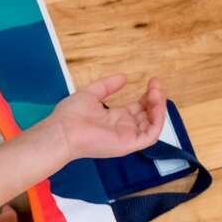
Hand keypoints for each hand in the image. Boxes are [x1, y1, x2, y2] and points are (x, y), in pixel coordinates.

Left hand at [44, 74, 166, 161]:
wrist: (62, 131)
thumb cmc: (71, 115)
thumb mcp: (91, 93)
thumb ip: (107, 86)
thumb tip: (123, 77)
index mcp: (114, 119)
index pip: (138, 108)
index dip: (148, 96)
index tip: (152, 82)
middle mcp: (123, 129)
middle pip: (148, 116)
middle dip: (155, 100)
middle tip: (155, 85)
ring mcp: (127, 138)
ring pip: (152, 125)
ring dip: (159, 108)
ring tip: (156, 93)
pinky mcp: (128, 144)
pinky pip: (151, 135)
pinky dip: (158, 120)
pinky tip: (155, 104)